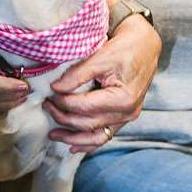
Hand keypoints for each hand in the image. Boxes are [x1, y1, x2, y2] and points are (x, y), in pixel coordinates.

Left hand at [44, 14, 160, 153]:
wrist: (145, 46)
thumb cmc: (126, 49)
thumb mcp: (100, 57)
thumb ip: (76, 75)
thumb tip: (55, 89)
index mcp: (123, 99)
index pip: (84, 107)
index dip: (63, 102)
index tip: (49, 95)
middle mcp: (127, 113)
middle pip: (87, 123)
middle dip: (63, 117)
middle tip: (46, 106)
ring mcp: (127, 118)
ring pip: (96, 137)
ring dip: (73, 138)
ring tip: (53, 134)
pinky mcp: (124, 117)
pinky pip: (104, 135)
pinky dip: (88, 142)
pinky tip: (73, 146)